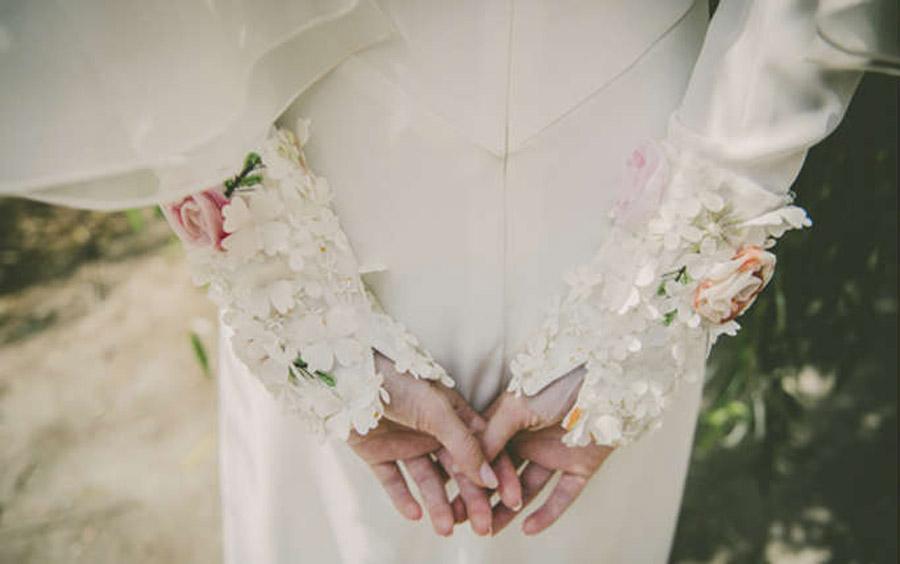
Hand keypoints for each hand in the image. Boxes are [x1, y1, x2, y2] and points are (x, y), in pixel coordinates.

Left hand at [348, 352, 520, 535]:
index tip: (513, 499)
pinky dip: (403, 498)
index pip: (482, 449)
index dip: (498, 473)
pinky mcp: (378, 454)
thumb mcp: (438, 411)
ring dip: (438, 504)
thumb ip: (464, 444)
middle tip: (483, 527)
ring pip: (427, 480)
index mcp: (453, 416)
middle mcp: (432, 432)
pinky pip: (394, 481)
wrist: (351, 373)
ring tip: (446, 529)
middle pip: (458, 471)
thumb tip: (491, 478)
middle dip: (472, 499)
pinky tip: (415, 514)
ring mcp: (405, 443)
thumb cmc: (400, 382)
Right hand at [478, 367, 613, 534]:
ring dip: (509, 510)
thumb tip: (467, 461)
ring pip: (527, 489)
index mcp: (510, 423)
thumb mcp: (516, 406)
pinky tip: (529, 527)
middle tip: (466, 521)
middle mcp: (529, 440)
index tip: (452, 496)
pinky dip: (548, 513)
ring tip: (491, 530)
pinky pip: (562, 495)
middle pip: (503, 476)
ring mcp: (554, 453)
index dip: (469, 475)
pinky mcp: (580, 465)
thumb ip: (492, 434)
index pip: (485, 456)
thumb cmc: (557, 382)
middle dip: (484, 498)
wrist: (604, 378)